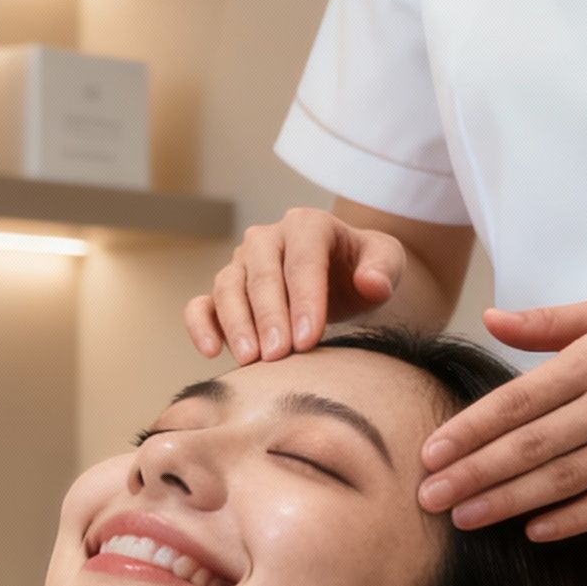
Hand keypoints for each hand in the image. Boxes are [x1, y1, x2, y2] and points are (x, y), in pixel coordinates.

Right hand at [186, 208, 407, 362]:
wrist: (343, 276)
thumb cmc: (364, 269)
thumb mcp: (386, 262)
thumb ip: (383, 269)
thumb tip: (371, 283)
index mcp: (307, 225)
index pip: (302, 260)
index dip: (304, 300)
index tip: (308, 340)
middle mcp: (268, 238)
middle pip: (262, 275)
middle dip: (269, 317)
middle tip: (278, 355)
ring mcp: (242, 263)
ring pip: (228, 287)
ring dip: (236, 324)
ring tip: (251, 360)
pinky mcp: (226, 290)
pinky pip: (202, 304)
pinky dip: (200, 325)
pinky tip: (211, 351)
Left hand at [415, 299, 586, 539]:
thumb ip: (549, 324)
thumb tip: (490, 319)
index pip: (520, 400)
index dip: (471, 430)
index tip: (431, 453)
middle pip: (532, 446)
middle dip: (475, 473)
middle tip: (428, 497)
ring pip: (564, 480)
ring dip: (508, 502)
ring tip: (463, 518)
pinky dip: (569, 520)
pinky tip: (531, 531)